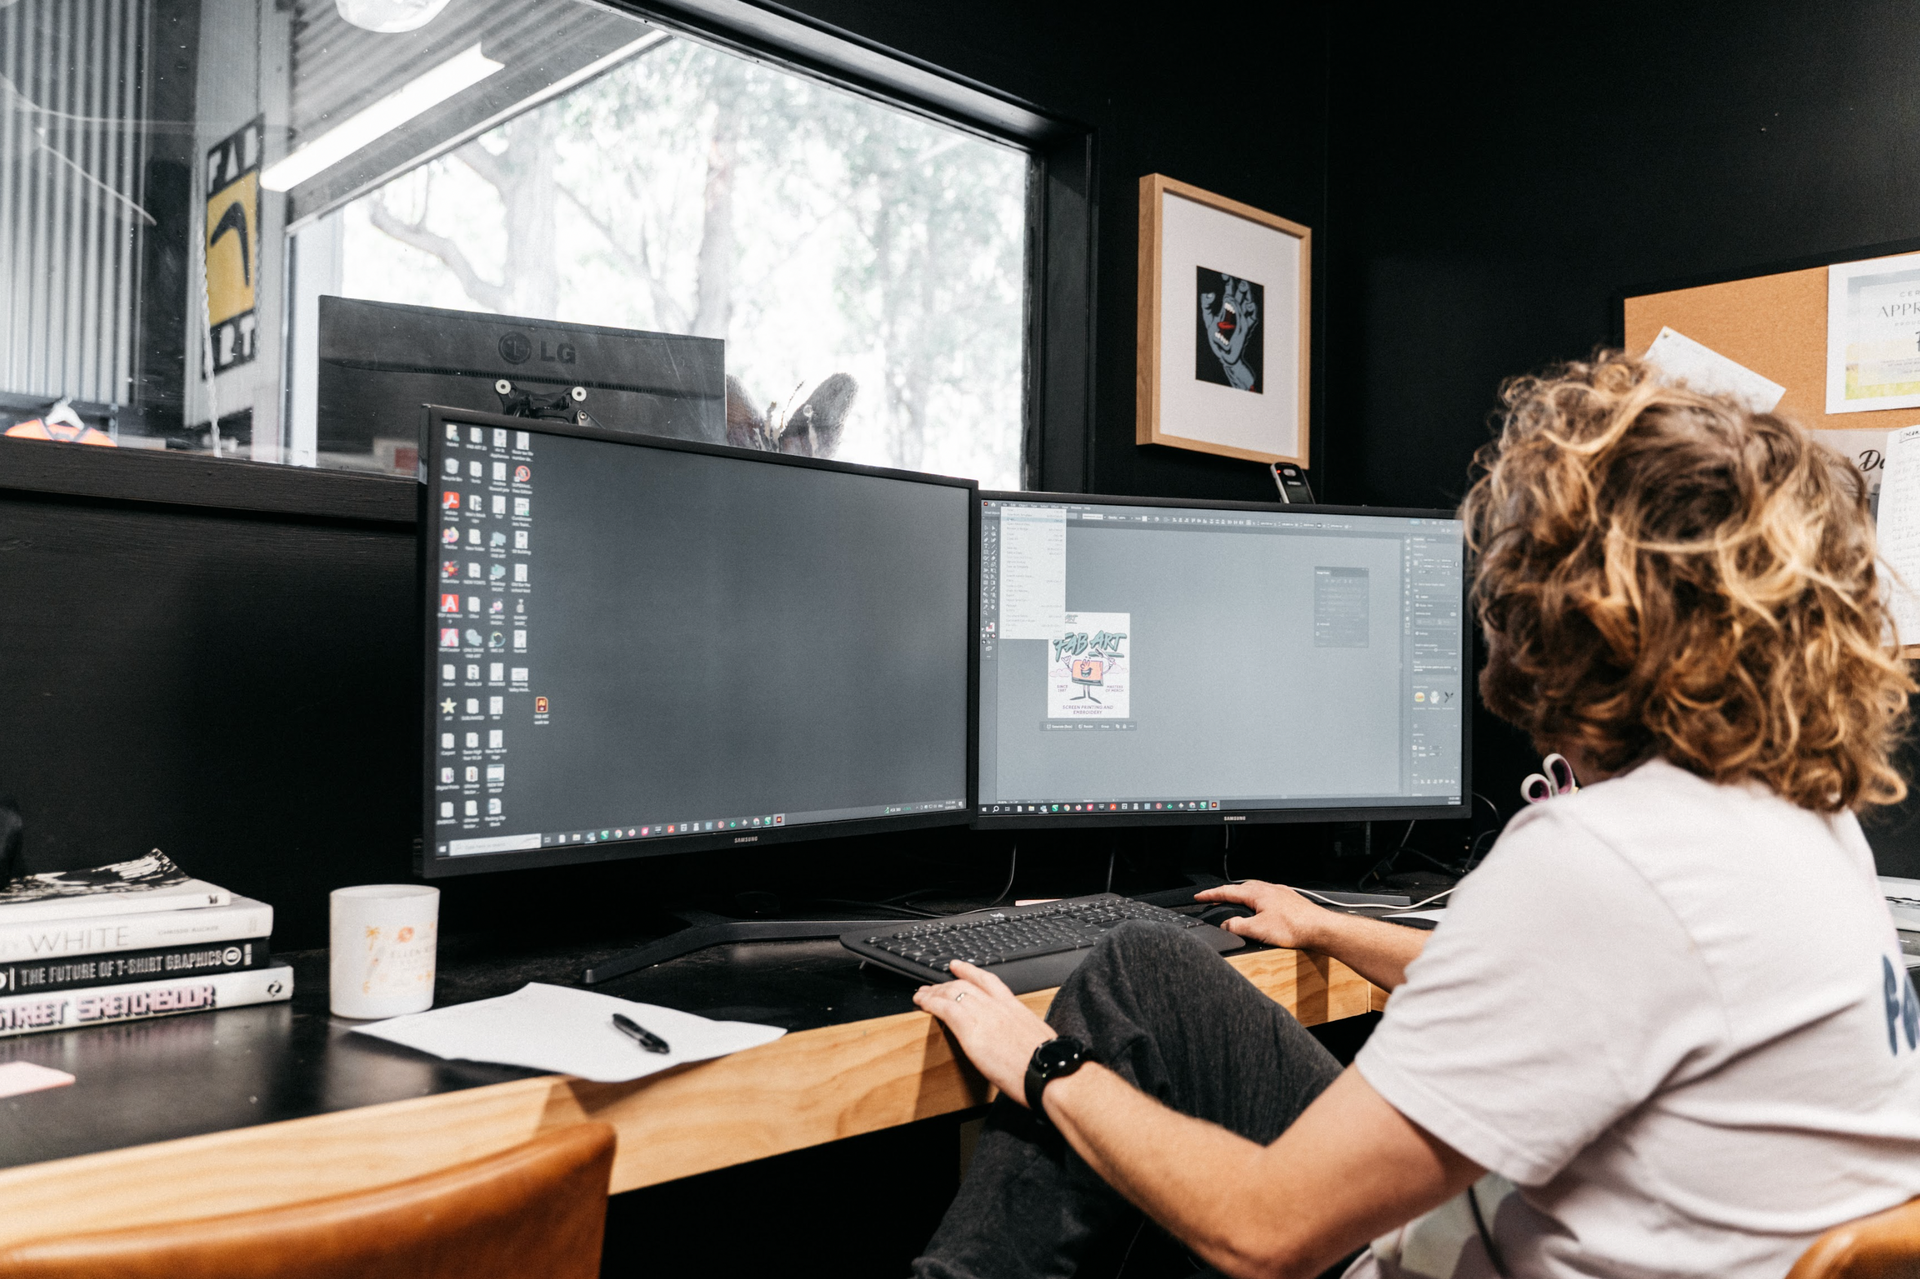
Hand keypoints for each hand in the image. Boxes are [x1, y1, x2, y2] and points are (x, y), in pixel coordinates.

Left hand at [913, 961, 1058, 1104]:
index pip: (988, 981)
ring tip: (921, 996)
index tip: (958, 966)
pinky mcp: (972, 1031)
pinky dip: (931, 1003)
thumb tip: (1018, 1042)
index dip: (970, 971)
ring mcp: (985, 1016)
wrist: (1051, 1072)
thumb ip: (1022, 1035)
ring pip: (953, 994)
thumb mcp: (1039, 1040)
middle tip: (932, 987)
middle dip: (945, 984)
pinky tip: (922, 1004)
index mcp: (1015, 1008)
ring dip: (934, 993)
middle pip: (965, 986)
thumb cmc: (1050, 1064)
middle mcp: (998, 1007)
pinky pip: (946, 1009)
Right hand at [1194, 880, 1330, 951]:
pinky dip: (1257, 902)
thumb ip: (1237, 926)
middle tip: (1214, 899)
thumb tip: (1225, 925)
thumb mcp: (1258, 930)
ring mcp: (1280, 894)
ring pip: (1255, 891)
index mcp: (1257, 893)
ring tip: (1235, 904)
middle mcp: (1268, 889)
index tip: (1199, 896)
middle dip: (1225, 893)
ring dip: (1242, 897)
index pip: (1227, 891)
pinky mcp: (1289, 901)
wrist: (1320, 928)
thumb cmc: (1295, 927)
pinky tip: (1261, 910)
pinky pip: (1266, 897)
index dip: (1211, 894)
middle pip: (1240, 888)